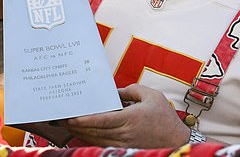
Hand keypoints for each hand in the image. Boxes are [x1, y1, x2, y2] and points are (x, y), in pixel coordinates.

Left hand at [61, 84, 190, 147]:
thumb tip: (115, 92)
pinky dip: (91, 138)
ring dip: (81, 133)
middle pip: (93, 132)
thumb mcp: (151, 96)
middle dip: (76, 126)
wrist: (177, 141)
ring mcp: (123, 144)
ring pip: (96, 140)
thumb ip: (131, 91)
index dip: (83, 120)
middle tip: (62, 118)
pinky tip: (84, 132)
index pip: (100, 121)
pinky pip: (103, 144)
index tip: (70, 116)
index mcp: (129, 119)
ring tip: (68, 124)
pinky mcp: (124, 148)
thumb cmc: (165, 118)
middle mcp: (124, 134)